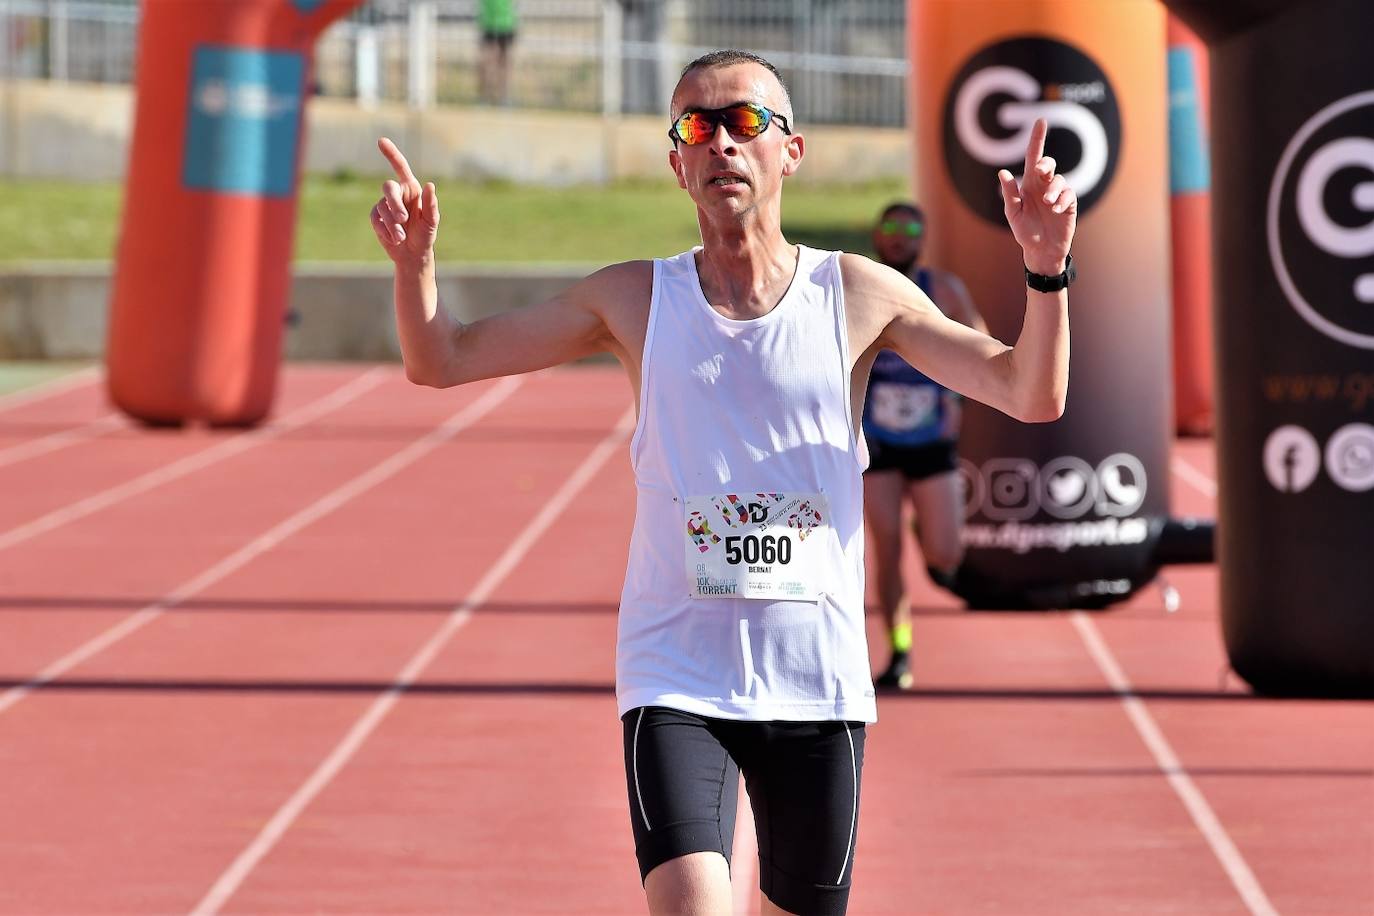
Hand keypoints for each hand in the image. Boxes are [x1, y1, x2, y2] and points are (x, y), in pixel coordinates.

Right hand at [370, 137, 439, 264]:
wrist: (413, 255)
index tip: (381, 141)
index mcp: (411, 189)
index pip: (400, 167)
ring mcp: (385, 205)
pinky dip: (384, 229)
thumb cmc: (425, 235)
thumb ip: (431, 204)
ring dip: (392, 224)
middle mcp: (397, 194)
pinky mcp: (376, 218)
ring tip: (401, 237)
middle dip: (394, 203)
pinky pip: (375, 219)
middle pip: (388, 188)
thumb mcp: (431, 221)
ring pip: (381, 207)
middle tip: (403, 219)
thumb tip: (430, 185)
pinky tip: (393, 238)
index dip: (391, 154)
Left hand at [996, 118, 1076, 276]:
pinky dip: (1062, 200)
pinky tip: (1056, 210)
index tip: (1041, 121)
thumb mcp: (1013, 213)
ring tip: (1047, 204)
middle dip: (1046, 164)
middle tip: (1041, 171)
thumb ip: (1010, 193)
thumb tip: (1002, 173)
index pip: (1034, 156)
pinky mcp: (1069, 203)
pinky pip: (1069, 194)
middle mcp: (1044, 185)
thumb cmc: (1025, 232)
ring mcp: (1058, 193)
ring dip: (1053, 190)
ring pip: (1060, 180)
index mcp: (1029, 184)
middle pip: (1049, 164)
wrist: (1041, 250)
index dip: (1037, 139)